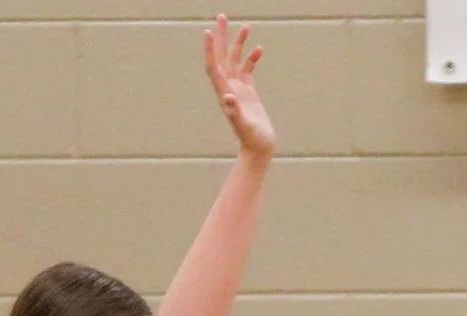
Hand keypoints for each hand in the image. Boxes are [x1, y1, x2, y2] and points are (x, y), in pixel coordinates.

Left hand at [203, 15, 274, 156]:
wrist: (259, 148)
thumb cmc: (252, 138)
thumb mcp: (243, 124)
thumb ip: (234, 111)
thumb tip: (227, 97)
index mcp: (224, 92)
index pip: (212, 66)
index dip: (209, 49)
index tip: (207, 31)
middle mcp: (228, 88)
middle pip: (221, 57)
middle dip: (221, 37)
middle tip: (221, 16)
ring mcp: (238, 89)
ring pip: (235, 60)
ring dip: (238, 44)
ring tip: (245, 27)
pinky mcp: (249, 92)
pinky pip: (248, 70)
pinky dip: (252, 59)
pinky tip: (259, 50)